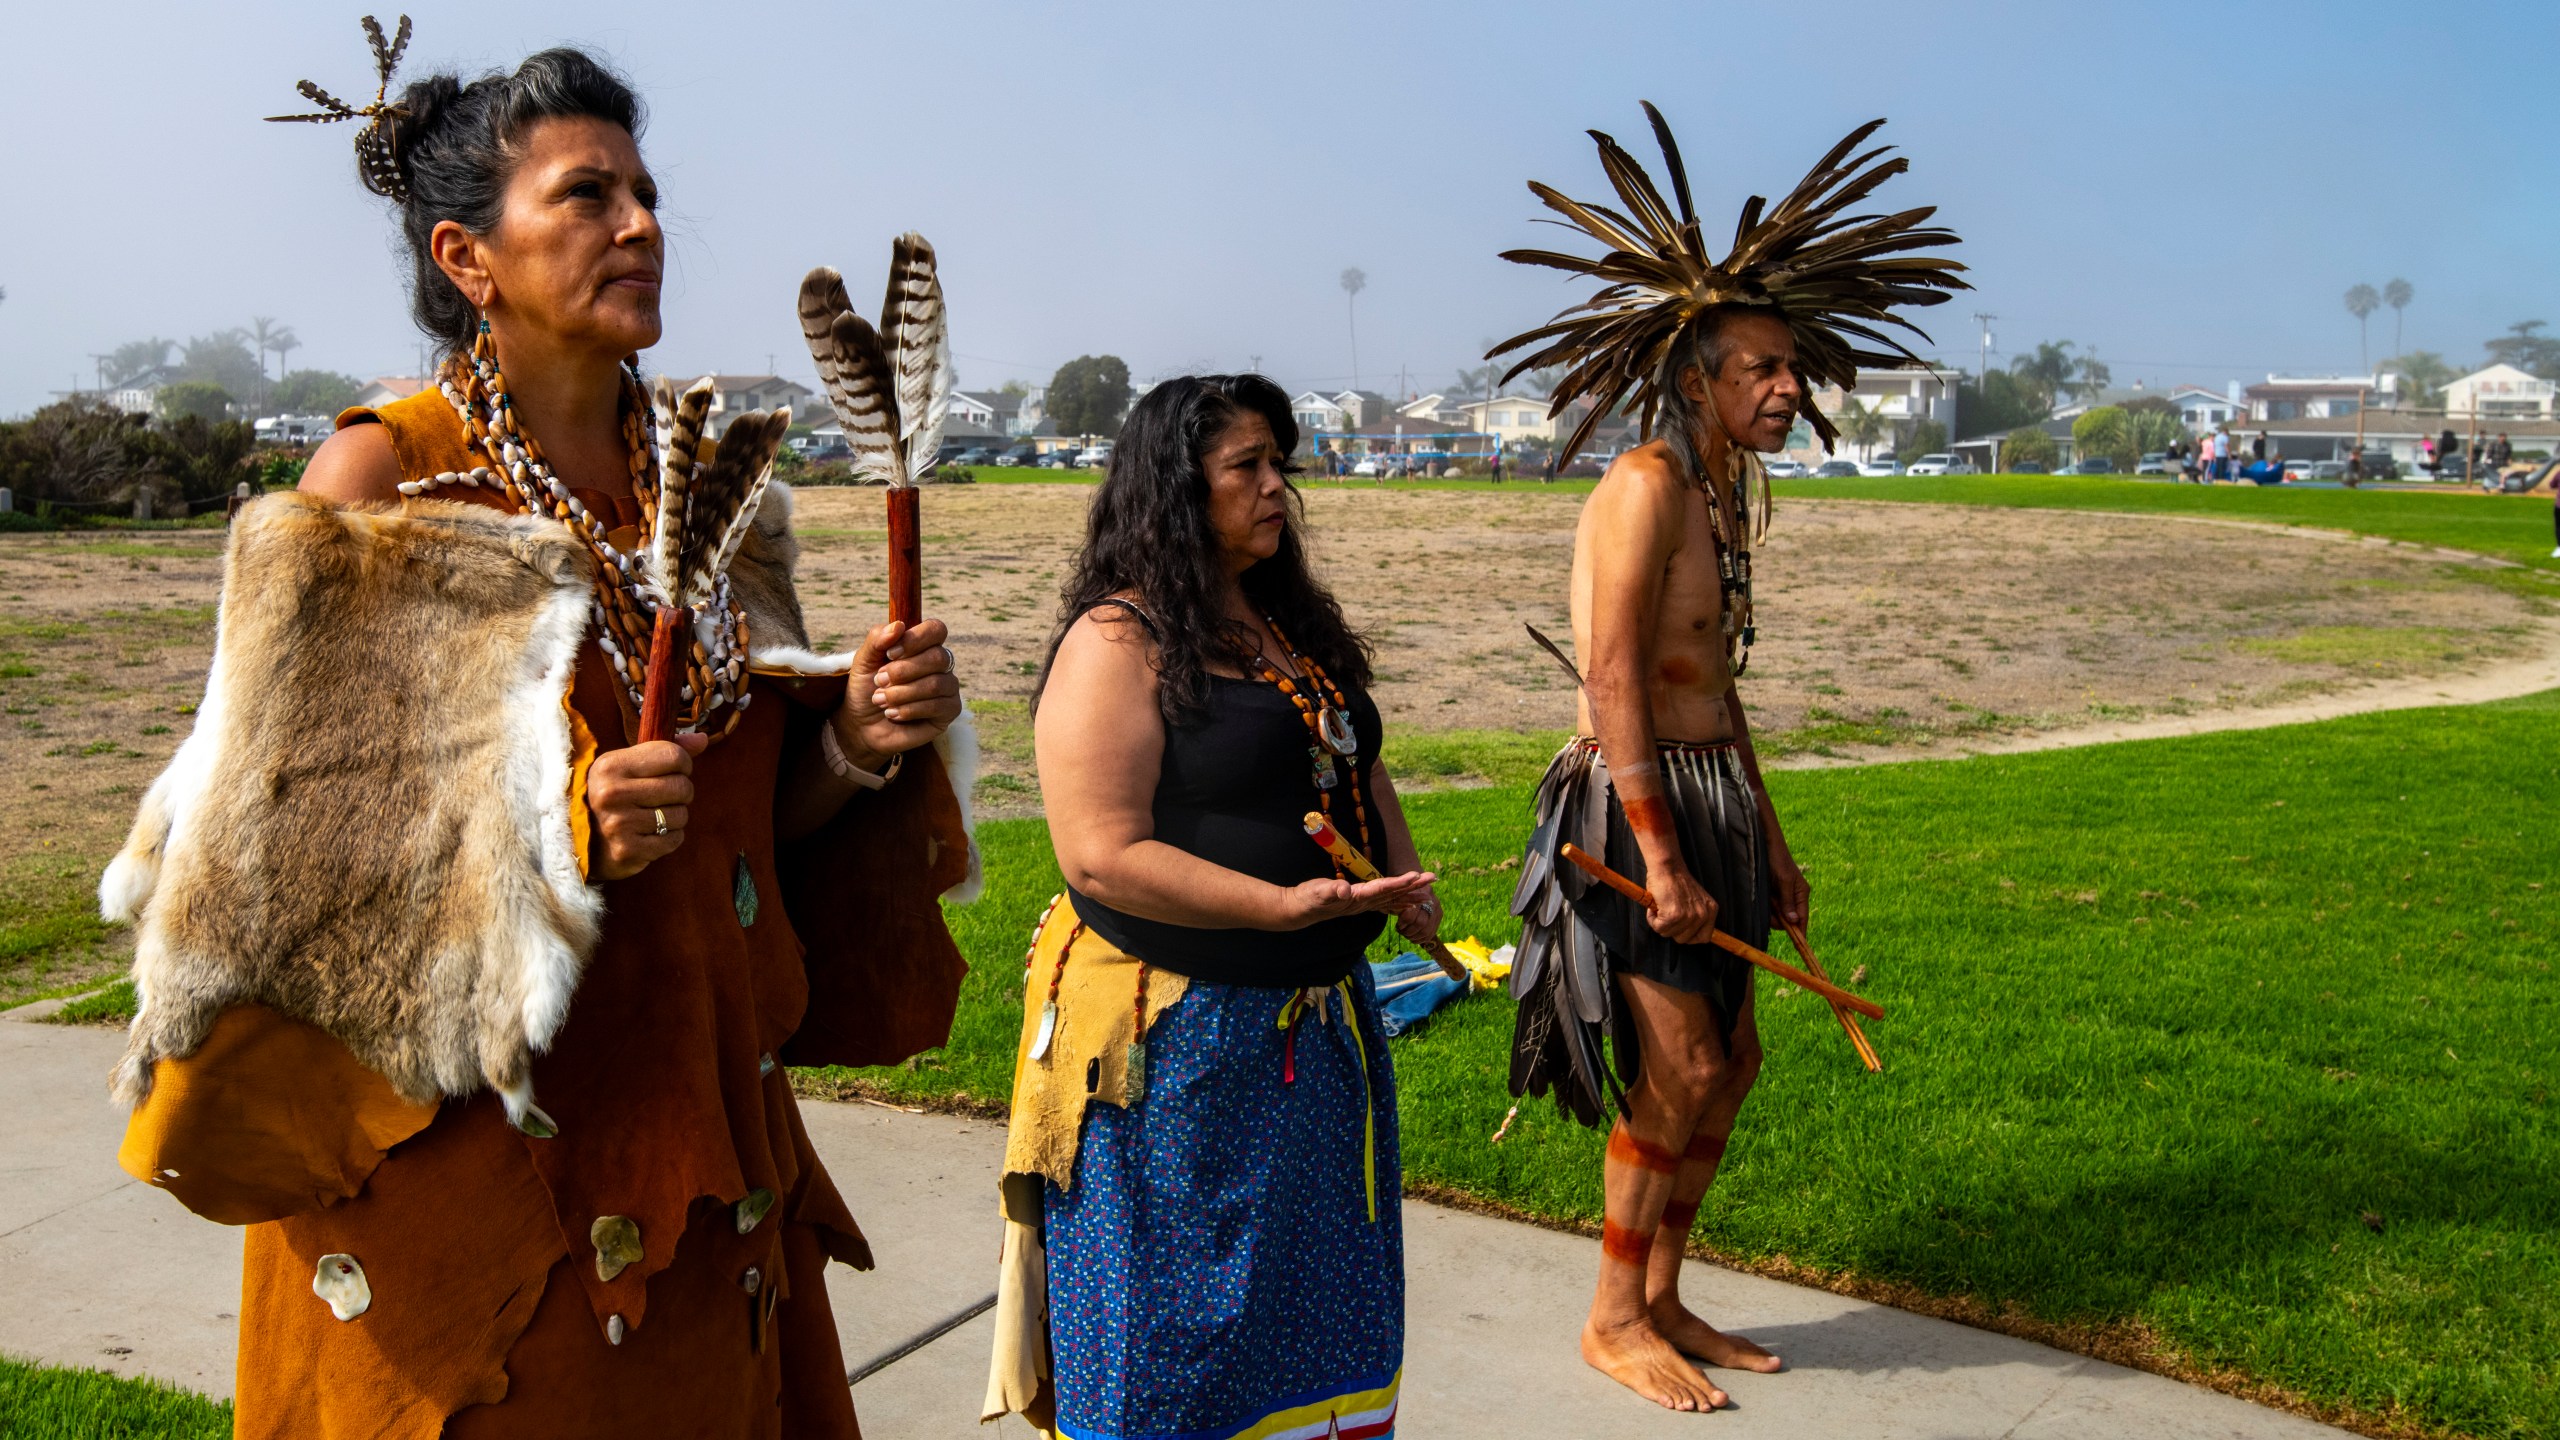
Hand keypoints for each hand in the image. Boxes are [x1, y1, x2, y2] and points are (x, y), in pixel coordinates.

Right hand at [589, 732, 710, 880]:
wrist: (578, 840)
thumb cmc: (612, 795)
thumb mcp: (628, 765)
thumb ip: (666, 751)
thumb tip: (703, 739)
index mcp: (611, 765)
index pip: (674, 755)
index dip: (683, 764)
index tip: (673, 771)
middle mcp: (612, 793)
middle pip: (681, 786)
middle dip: (681, 793)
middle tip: (663, 798)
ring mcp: (619, 824)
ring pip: (680, 815)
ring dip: (674, 817)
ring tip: (653, 816)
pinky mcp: (628, 850)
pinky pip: (673, 839)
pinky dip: (669, 838)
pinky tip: (651, 833)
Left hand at [835, 618, 962, 768]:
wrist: (861, 724)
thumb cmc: (866, 688)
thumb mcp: (863, 661)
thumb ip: (877, 640)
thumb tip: (898, 625)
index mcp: (922, 645)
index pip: (936, 629)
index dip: (915, 639)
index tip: (890, 653)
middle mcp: (940, 663)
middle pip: (937, 657)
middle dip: (903, 671)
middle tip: (879, 681)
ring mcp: (947, 687)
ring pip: (935, 684)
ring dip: (902, 693)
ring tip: (880, 700)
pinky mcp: (949, 711)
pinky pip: (939, 706)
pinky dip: (910, 710)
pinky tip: (893, 714)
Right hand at [1267, 870, 1436, 931]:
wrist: (1302, 910)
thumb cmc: (1309, 899)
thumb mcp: (1318, 893)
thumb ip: (1331, 891)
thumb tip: (1344, 890)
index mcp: (1358, 898)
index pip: (1383, 889)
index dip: (1400, 882)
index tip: (1415, 875)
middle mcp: (1365, 903)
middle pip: (1394, 894)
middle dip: (1414, 886)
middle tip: (1434, 878)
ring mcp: (1364, 904)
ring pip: (1393, 898)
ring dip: (1411, 893)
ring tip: (1428, 889)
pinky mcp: (1361, 902)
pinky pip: (1385, 901)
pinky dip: (1398, 899)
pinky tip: (1408, 899)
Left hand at [1393, 885, 1443, 947]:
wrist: (1413, 889)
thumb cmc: (1401, 894)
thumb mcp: (1397, 897)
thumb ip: (1397, 904)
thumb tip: (1396, 915)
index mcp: (1420, 892)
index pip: (1412, 913)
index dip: (1403, 922)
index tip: (1398, 925)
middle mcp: (1432, 900)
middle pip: (1421, 923)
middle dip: (1408, 931)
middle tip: (1401, 931)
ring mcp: (1437, 909)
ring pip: (1426, 931)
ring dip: (1413, 937)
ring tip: (1406, 934)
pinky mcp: (1439, 917)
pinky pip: (1431, 934)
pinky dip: (1420, 939)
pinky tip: (1412, 937)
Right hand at [1644, 865, 1720, 945]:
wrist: (1667, 866)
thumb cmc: (1675, 881)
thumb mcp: (1695, 900)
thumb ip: (1695, 915)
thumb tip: (1686, 935)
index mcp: (1711, 910)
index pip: (1704, 938)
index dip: (1689, 936)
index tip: (1679, 929)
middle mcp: (1703, 915)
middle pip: (1684, 939)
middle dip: (1671, 929)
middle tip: (1665, 914)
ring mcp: (1689, 916)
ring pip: (1669, 934)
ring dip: (1660, 923)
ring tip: (1660, 907)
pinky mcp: (1674, 915)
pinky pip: (1658, 927)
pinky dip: (1652, 919)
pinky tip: (1654, 906)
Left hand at [1769, 843, 1811, 932]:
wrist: (1765, 845)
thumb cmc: (1778, 859)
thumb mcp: (1785, 880)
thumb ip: (1788, 900)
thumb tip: (1793, 921)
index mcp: (1801, 894)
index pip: (1803, 919)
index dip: (1800, 933)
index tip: (1799, 946)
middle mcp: (1793, 898)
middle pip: (1787, 920)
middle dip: (1778, 919)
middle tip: (1770, 905)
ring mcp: (1781, 897)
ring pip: (1776, 916)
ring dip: (1769, 911)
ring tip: (1766, 897)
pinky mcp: (1771, 895)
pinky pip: (1769, 908)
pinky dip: (1765, 907)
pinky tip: (1762, 897)